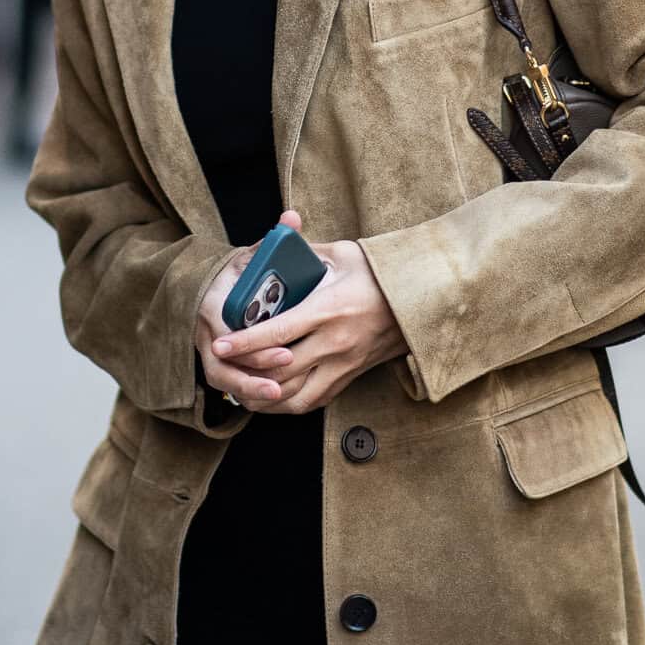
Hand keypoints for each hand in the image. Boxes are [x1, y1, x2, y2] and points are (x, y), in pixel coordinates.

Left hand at [197, 209, 405, 415]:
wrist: (424, 297)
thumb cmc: (382, 272)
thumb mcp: (343, 254)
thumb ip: (306, 252)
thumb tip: (276, 241)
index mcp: (329, 309)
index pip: (279, 331)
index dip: (245, 341)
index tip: (220, 343)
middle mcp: (336, 342)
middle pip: (281, 370)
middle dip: (246, 372)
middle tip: (221, 367)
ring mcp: (345, 364)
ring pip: (296, 395)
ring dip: (265, 395)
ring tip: (240, 388)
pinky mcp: (351, 377)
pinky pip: (314, 400)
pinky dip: (288, 403)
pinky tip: (271, 395)